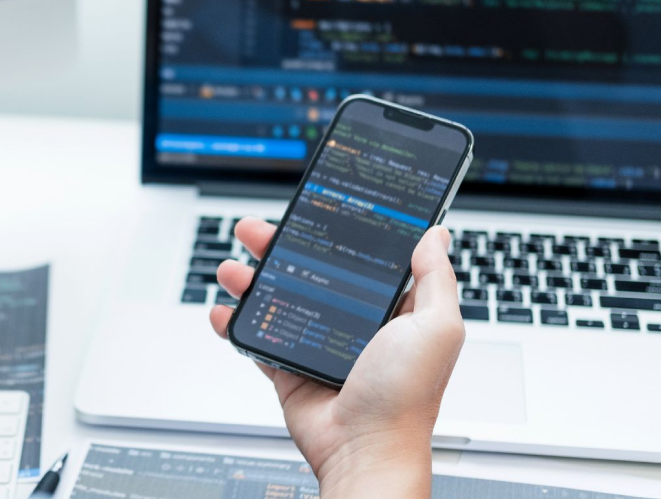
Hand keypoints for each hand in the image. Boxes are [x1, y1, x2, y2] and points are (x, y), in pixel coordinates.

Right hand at [210, 218, 464, 497]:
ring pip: (279, 300)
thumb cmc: (407, 397)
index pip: (361, 259)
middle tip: (255, 231)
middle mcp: (355, 325)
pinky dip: (237, 325)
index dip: (338, 234)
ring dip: (251, 281)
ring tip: (232, 268)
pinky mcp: (292, 370)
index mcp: (393, 310)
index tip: (316, 210)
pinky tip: (224, 311)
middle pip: (310, 272)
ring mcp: (320, 346)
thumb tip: (435, 235)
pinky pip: (260, 341)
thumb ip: (436, 279)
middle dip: (279, 248)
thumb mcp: (437, 328)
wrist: (363, 451)